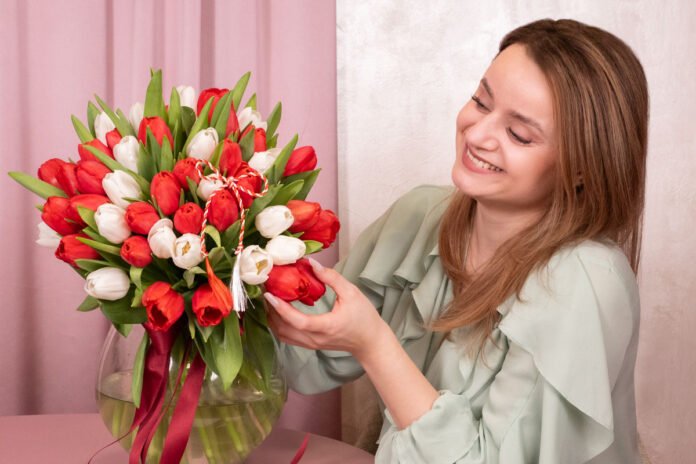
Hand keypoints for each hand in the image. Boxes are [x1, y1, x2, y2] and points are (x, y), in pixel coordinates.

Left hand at [264, 257, 389, 359]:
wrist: (370, 342)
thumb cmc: (364, 317)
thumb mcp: (351, 293)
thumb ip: (331, 278)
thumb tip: (311, 263)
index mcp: (326, 326)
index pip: (297, 321)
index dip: (281, 309)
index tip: (269, 295)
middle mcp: (315, 338)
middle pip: (284, 329)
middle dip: (271, 311)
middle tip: (266, 290)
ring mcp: (311, 344)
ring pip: (283, 335)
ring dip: (273, 319)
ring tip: (270, 300)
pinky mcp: (310, 345)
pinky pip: (288, 337)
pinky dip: (279, 325)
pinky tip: (278, 311)